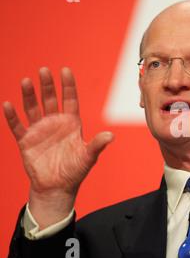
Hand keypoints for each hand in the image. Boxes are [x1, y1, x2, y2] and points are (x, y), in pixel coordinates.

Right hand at [3, 67, 113, 228]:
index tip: (66, 70)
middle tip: (44, 70)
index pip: (70, 100)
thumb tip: (111, 136)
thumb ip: (97, 145)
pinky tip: (8, 105)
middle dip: (47, 86)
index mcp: (71, 123)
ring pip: (33, 108)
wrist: (58, 187)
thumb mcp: (89, 157)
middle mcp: (55, 123)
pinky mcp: (26, 141)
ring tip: (26, 81)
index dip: (68, 86)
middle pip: (50, 99)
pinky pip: (17, 126)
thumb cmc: (75, 170)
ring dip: (29, 96)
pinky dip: (12, 116)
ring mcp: (39, 130)